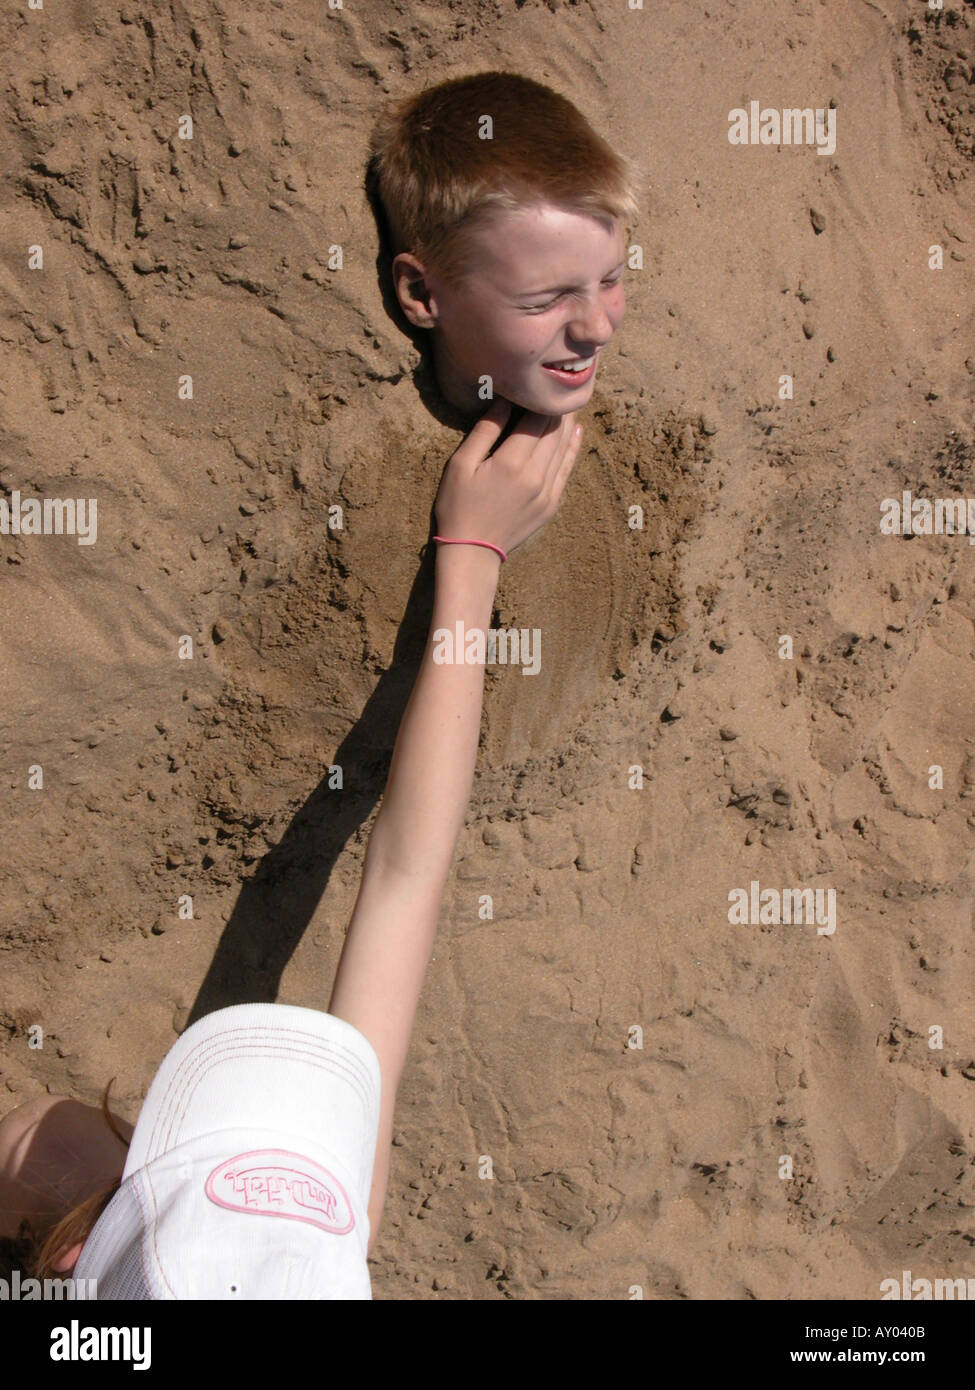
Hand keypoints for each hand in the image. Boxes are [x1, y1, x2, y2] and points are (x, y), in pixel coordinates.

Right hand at [434, 398, 582, 557]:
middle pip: (554, 430)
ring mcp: (547, 491)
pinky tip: (576, 430)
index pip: (535, 419)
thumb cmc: (458, 506)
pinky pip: (567, 468)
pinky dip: (573, 447)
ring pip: (564, 447)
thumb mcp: (461, 464)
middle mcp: (535, 475)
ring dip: (567, 422)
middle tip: (558, 385)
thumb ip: (485, 431)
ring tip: (568, 401)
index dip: (538, 398)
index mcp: (511, 462)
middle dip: (556, 406)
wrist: (473, 551)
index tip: (538, 382)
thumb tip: (504, 402)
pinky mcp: (551, 503)